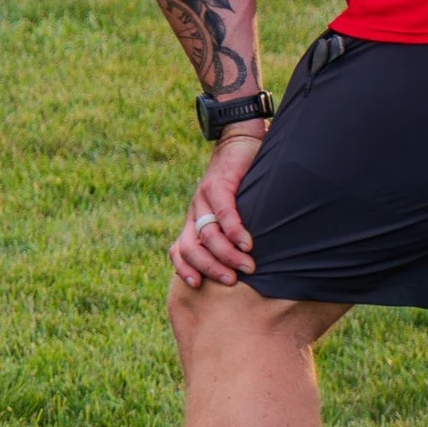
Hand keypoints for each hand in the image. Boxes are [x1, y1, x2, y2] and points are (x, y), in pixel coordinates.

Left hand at [169, 126, 263, 290]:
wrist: (239, 140)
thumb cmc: (243, 183)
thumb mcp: (233, 212)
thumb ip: (232, 234)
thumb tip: (247, 265)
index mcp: (194, 221)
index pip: (179, 250)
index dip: (184, 269)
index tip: (198, 286)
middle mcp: (195, 211)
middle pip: (190, 247)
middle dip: (210, 267)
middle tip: (231, 281)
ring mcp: (204, 197)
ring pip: (207, 233)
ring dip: (227, 253)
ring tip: (248, 265)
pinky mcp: (218, 183)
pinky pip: (223, 212)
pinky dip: (234, 230)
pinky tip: (247, 243)